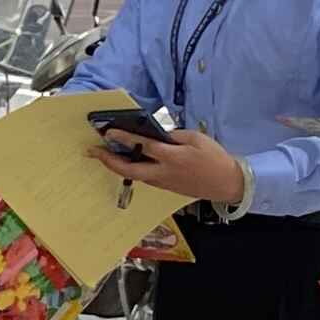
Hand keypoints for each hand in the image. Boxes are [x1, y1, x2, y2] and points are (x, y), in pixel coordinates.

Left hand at [91, 125, 250, 207]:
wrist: (226, 183)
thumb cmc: (214, 158)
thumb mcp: (196, 139)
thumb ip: (173, 136)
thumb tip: (155, 135)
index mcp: (172, 158)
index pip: (142, 146)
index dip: (124, 138)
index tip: (108, 132)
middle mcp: (163, 172)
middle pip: (129, 169)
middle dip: (108, 160)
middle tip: (93, 151)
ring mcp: (162, 182)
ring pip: (134, 175)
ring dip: (117, 165)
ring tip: (104, 154)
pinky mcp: (165, 187)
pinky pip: (143, 177)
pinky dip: (131, 169)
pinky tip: (125, 160)